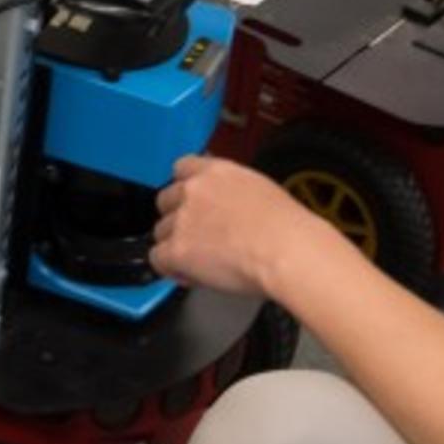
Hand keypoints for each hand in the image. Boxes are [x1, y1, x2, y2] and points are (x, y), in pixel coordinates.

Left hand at [150, 152, 315, 299]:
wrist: (286, 250)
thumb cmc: (286, 227)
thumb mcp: (259, 189)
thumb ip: (231, 191)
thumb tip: (224, 206)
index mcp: (215, 171)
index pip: (181, 168)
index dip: (185, 190)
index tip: (191, 203)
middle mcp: (193, 190)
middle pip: (165, 201)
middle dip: (178, 219)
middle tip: (199, 238)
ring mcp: (182, 219)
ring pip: (161, 232)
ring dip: (176, 245)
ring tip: (201, 261)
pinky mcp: (177, 249)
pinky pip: (157, 259)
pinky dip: (171, 269)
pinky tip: (191, 275)